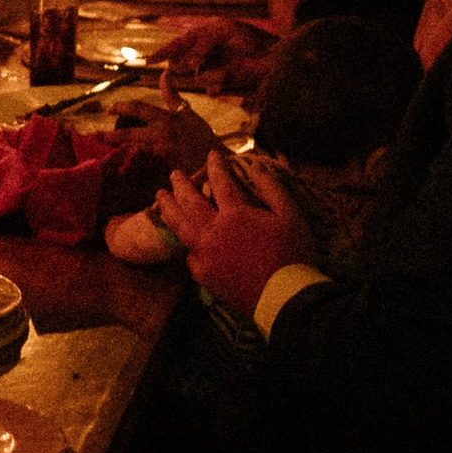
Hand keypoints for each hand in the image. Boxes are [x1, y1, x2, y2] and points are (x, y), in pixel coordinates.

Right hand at [156, 14, 270, 75]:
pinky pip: (210, 87)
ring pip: (197, 76)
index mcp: (202, 35)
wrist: (272, 56)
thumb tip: (187, 64)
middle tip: (198, 64)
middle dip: (188, 64)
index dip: (162, 53)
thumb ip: (202, 45)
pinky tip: (230, 76)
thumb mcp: (222, 32)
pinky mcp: (222, 82)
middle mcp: (204, 52)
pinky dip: (217, 84)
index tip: (148, 61)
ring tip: (227, 68)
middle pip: (183, 62)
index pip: (177, 43)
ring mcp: (212, 68)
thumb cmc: (248, 38)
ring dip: (209, 73)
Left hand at [160, 149, 317, 316]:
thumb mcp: (290, 215)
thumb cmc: (292, 254)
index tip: (211, 155)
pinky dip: (185, 245)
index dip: (215, 166)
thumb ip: (271, 188)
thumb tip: (255, 167)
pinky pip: (189, 256)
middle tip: (173, 174)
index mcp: (234, 214)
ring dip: (168, 209)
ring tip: (160, 198)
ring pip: (180, 227)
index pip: (219, 182)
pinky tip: (183, 240)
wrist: (284, 297)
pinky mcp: (204, 276)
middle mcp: (212, 231)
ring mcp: (204, 254)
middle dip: (180, 184)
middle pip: (189, 201)